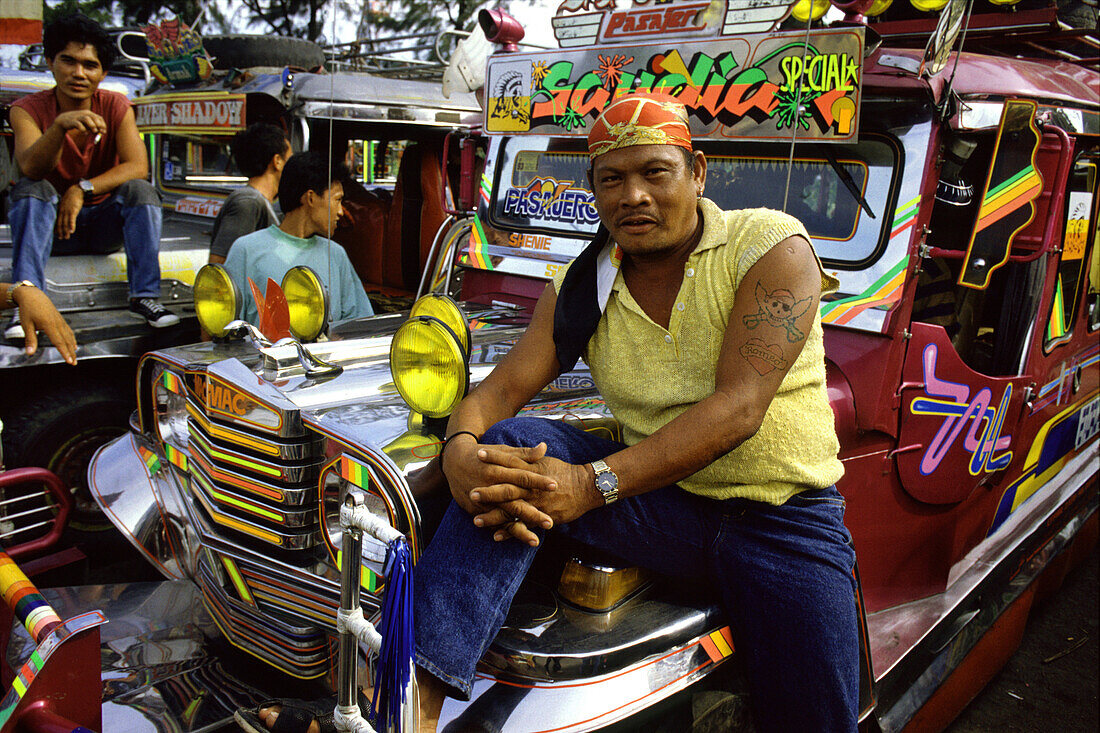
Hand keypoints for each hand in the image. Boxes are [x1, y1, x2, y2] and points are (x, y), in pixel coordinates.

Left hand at [11, 285, 76, 363]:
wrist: (32, 295)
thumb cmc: (28, 308)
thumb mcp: (26, 324)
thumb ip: (30, 339)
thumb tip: (29, 352)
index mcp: (49, 324)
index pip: (59, 342)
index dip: (64, 352)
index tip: (69, 361)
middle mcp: (57, 323)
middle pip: (66, 341)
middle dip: (71, 353)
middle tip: (74, 363)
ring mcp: (60, 321)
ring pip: (69, 336)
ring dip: (72, 347)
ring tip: (75, 356)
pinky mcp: (61, 319)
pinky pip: (69, 331)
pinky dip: (72, 339)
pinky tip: (74, 344)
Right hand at [53, 110, 106, 135]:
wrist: (63, 120)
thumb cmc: (78, 123)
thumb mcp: (87, 124)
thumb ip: (94, 127)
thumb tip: (102, 132)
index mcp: (89, 113)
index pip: (99, 117)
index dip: (103, 125)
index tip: (104, 132)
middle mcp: (84, 113)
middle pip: (94, 117)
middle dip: (98, 125)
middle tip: (99, 132)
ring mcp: (78, 116)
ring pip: (86, 119)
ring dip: (92, 125)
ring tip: (94, 131)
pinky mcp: (72, 121)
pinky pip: (78, 124)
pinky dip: (83, 129)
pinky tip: (85, 133)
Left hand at [57, 186, 83, 238]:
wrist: (76, 191)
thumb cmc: (72, 197)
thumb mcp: (65, 203)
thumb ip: (64, 209)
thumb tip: (64, 213)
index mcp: (60, 210)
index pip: (56, 220)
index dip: (56, 227)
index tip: (55, 234)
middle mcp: (62, 211)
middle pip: (60, 223)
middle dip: (60, 231)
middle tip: (61, 238)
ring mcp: (67, 211)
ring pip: (65, 223)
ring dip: (65, 231)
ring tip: (66, 237)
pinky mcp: (73, 210)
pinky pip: (71, 219)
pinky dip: (71, 226)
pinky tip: (71, 231)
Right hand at [441, 436, 553, 545]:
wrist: (453, 461)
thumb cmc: (483, 455)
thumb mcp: (502, 451)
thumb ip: (524, 454)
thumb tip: (544, 447)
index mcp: (499, 470)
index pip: (522, 476)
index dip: (538, 481)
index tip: (555, 486)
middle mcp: (491, 486)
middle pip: (514, 501)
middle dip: (532, 513)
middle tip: (550, 522)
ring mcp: (483, 501)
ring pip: (503, 518)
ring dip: (519, 530)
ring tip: (535, 540)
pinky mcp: (476, 511)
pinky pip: (492, 524)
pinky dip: (503, 533)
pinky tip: (515, 541)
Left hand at [469, 444, 603, 530]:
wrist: (586, 488)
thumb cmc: (564, 473)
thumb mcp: (546, 462)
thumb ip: (530, 458)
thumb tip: (514, 450)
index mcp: (532, 471)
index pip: (511, 462)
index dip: (495, 458)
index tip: (479, 454)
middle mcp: (532, 488)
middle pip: (507, 489)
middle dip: (489, 492)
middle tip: (471, 493)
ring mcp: (536, 503)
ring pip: (512, 511)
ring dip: (494, 516)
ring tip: (476, 520)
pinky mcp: (541, 517)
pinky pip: (523, 526)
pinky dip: (510, 532)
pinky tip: (495, 536)